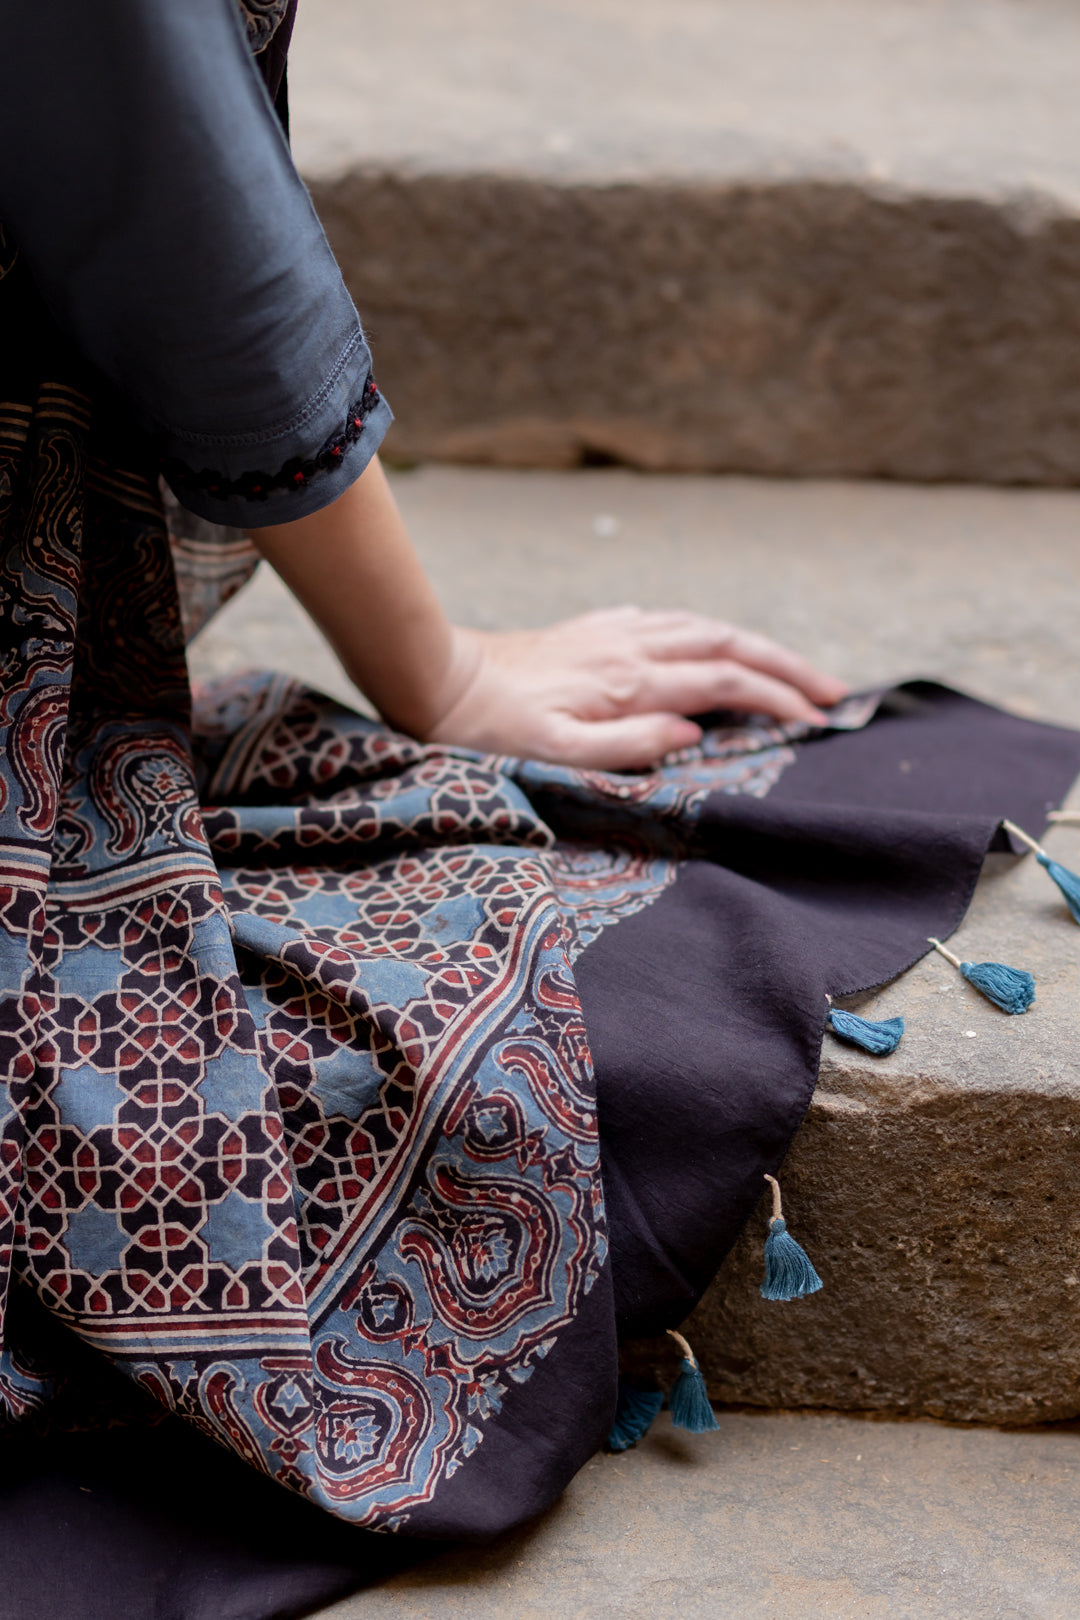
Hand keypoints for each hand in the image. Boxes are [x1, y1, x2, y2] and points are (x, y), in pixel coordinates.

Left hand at [425, 606, 848, 769]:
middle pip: (730, 643)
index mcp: (630, 681)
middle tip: (836, 691)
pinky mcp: (593, 631)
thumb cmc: (489, 732)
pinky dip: (708, 631)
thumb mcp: (558, 754)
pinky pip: (669, 621)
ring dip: (756, 645)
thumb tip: (694, 733)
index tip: (819, 722)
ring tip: (793, 669)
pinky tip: (712, 641)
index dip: (777, 699)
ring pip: (703, 626)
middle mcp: (630, 647)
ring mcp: (613, 633)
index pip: (726, 682)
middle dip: (788, 666)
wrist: (435, 681)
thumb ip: (631, 745)